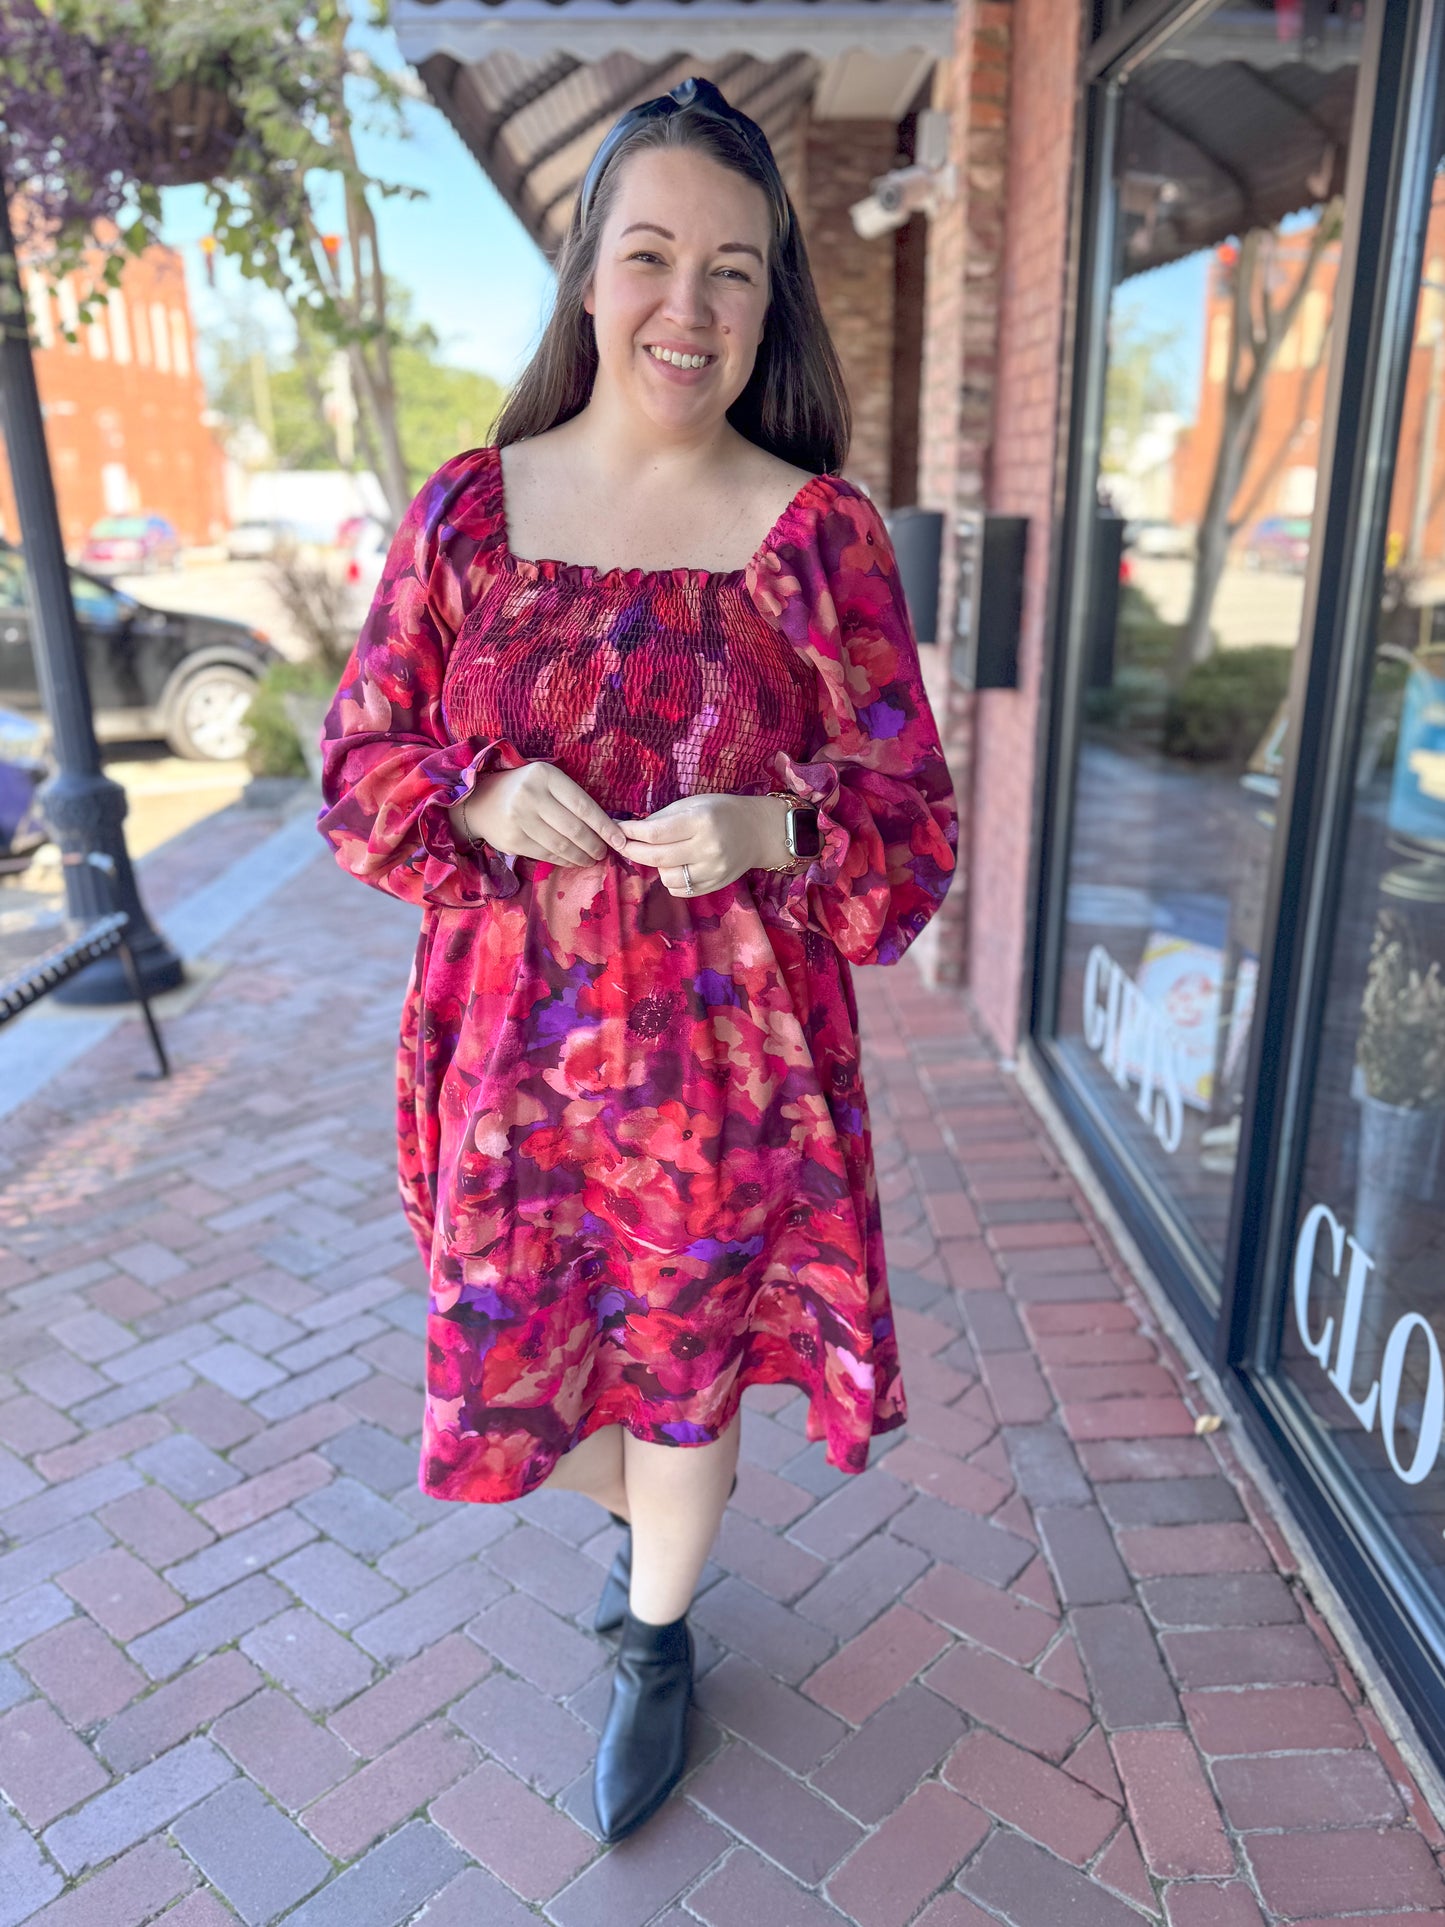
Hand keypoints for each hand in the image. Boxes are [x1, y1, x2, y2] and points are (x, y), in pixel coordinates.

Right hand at [449, 762, 628, 865]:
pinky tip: (572, 861)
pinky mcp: (512, 839)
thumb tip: (606, 827)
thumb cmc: (523, 789)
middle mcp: (530, 795)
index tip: (620, 840)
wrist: (479, 801)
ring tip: (590, 859)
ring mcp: (518, 818)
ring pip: (561, 845)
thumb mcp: (546, 781)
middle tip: (603, 853)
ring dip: (581, 856)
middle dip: (594, 845)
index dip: (605, 826)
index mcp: (545, 776)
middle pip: (574, 828)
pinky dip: (564, 861)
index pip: (583, 805)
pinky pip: (546, 854)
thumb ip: (571, 798)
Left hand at [614, 793, 789, 895]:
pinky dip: (671, 880)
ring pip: (666, 877)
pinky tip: (677, 865)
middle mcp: (708, 848)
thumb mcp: (693, 804)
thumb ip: (663, 818)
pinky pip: (679, 890)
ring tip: (664, 852)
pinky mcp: (715, 886)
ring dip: (657, 866)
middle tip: (622, 844)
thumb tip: (630, 831)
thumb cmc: (722, 811)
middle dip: (632, 851)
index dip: (630, 832)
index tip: (616, 829)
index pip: (655, 832)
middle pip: (656, 858)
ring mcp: (713, 871)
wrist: (758, 831)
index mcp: (701, 821)